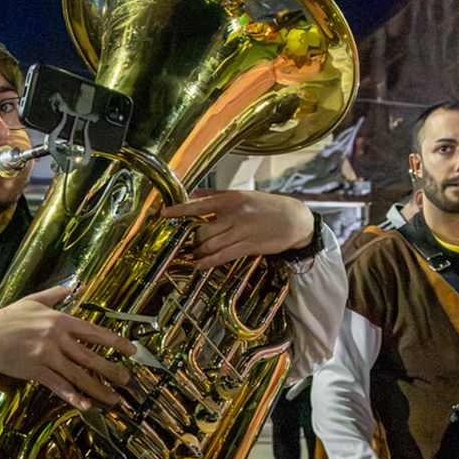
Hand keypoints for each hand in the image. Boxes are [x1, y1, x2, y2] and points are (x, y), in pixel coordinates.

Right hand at [0, 285, 134, 410]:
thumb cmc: (8, 317)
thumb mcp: (34, 301)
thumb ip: (57, 294)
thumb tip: (78, 286)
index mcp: (59, 320)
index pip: (94, 332)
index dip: (115, 342)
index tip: (131, 351)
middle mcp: (56, 338)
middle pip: (90, 357)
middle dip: (111, 370)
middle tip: (127, 380)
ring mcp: (45, 356)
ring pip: (77, 375)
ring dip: (97, 389)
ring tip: (114, 399)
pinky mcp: (34, 371)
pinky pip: (58, 386)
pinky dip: (73, 397)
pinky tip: (86, 405)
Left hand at [159, 190, 315, 270]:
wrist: (295, 219)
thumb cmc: (267, 206)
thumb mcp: (243, 194)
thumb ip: (215, 195)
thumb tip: (192, 194)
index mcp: (231, 198)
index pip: (199, 204)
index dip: (179, 210)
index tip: (163, 214)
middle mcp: (235, 214)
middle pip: (202, 230)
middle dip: (190, 239)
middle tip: (183, 244)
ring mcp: (242, 231)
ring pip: (211, 244)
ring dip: (197, 252)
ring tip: (191, 255)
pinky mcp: (249, 246)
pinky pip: (223, 256)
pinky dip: (208, 262)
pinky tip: (199, 265)